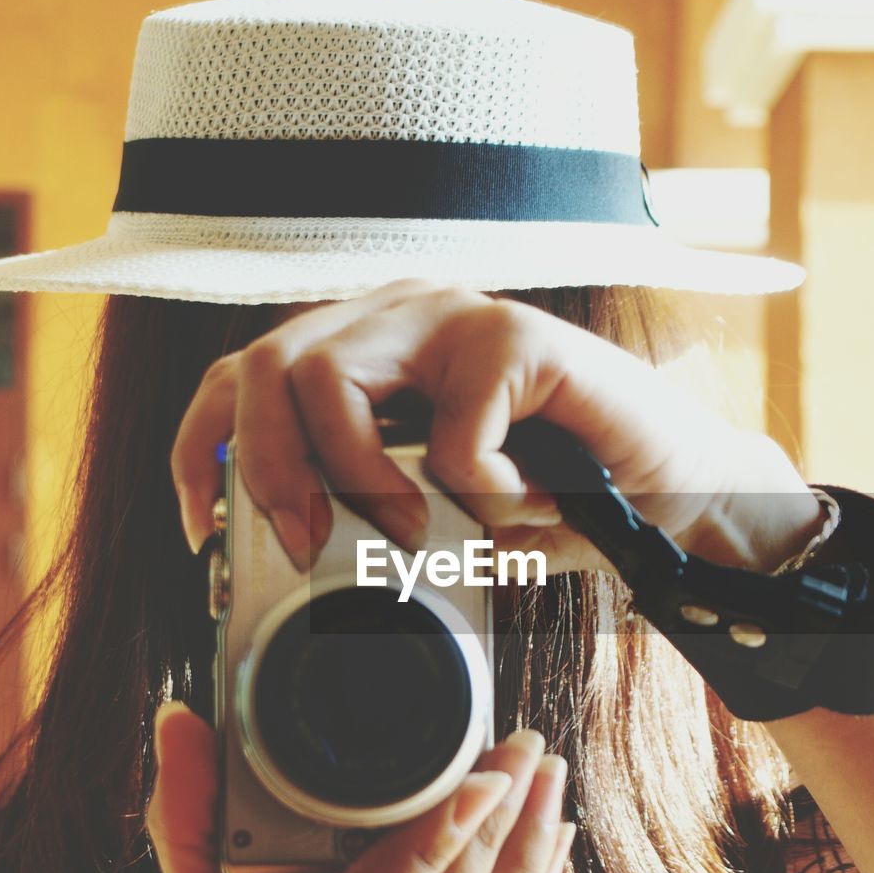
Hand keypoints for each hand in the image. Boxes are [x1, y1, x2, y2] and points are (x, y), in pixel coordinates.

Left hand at [171, 279, 821, 573]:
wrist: (673, 494)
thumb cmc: (554, 501)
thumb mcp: (439, 516)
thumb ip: (367, 516)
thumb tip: (285, 557)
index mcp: (367, 351)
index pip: (243, 377)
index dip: (201, 450)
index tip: (203, 532)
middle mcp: (397, 316)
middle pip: (264, 366)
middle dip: (270, 472)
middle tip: (309, 546)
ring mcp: (455, 315)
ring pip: (329, 378)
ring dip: (362, 481)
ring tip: (421, 533)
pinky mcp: (517, 336)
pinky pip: (451, 434)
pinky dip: (481, 495)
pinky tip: (527, 502)